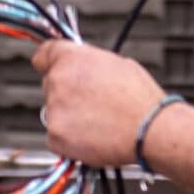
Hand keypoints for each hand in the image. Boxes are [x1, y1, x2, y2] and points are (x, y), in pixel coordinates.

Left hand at [32, 40, 166, 166]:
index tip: (49, 67)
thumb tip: (85, 67)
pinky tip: (93, 136)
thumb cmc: (140, 100)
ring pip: (54, 111)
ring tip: (99, 121)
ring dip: (69, 116)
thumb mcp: (119, 64)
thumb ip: (91, 63)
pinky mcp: (55, 136)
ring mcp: (54, 109)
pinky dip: (70, 139)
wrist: (149, 131)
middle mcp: (58, 81)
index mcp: (72, 59)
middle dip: (66, 92)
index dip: (48, 62)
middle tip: (91, 102)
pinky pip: (56, 135)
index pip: (43, 54)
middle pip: (50, 84)